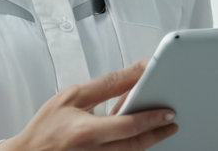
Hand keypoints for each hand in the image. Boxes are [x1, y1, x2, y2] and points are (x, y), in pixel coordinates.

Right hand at [0, 59, 177, 150]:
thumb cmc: (45, 126)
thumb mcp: (71, 97)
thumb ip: (103, 87)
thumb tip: (130, 75)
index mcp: (87, 131)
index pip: (128, 124)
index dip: (151, 116)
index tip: (167, 109)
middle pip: (135, 144)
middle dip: (157, 131)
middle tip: (172, 121)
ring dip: (148, 140)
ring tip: (161, 128)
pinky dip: (131, 146)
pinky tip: (137, 136)